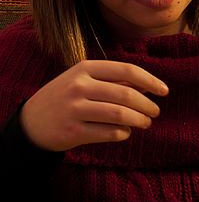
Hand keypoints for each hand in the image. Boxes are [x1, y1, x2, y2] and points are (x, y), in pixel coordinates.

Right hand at [20, 59, 168, 151]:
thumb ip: (113, 80)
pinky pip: (108, 133)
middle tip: (155, 112)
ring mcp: (74, 109)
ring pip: (120, 114)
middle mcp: (79, 86)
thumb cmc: (66, 97)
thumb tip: (148, 87)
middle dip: (147, 105)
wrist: (30, 123)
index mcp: (85, 68)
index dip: (150, 81)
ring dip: (139, 120)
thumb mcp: (84, 80)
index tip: (164, 91)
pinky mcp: (72, 131)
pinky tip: (126, 132)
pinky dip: (123, 133)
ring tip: (146, 123)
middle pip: (126, 94)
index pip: (127, 71)